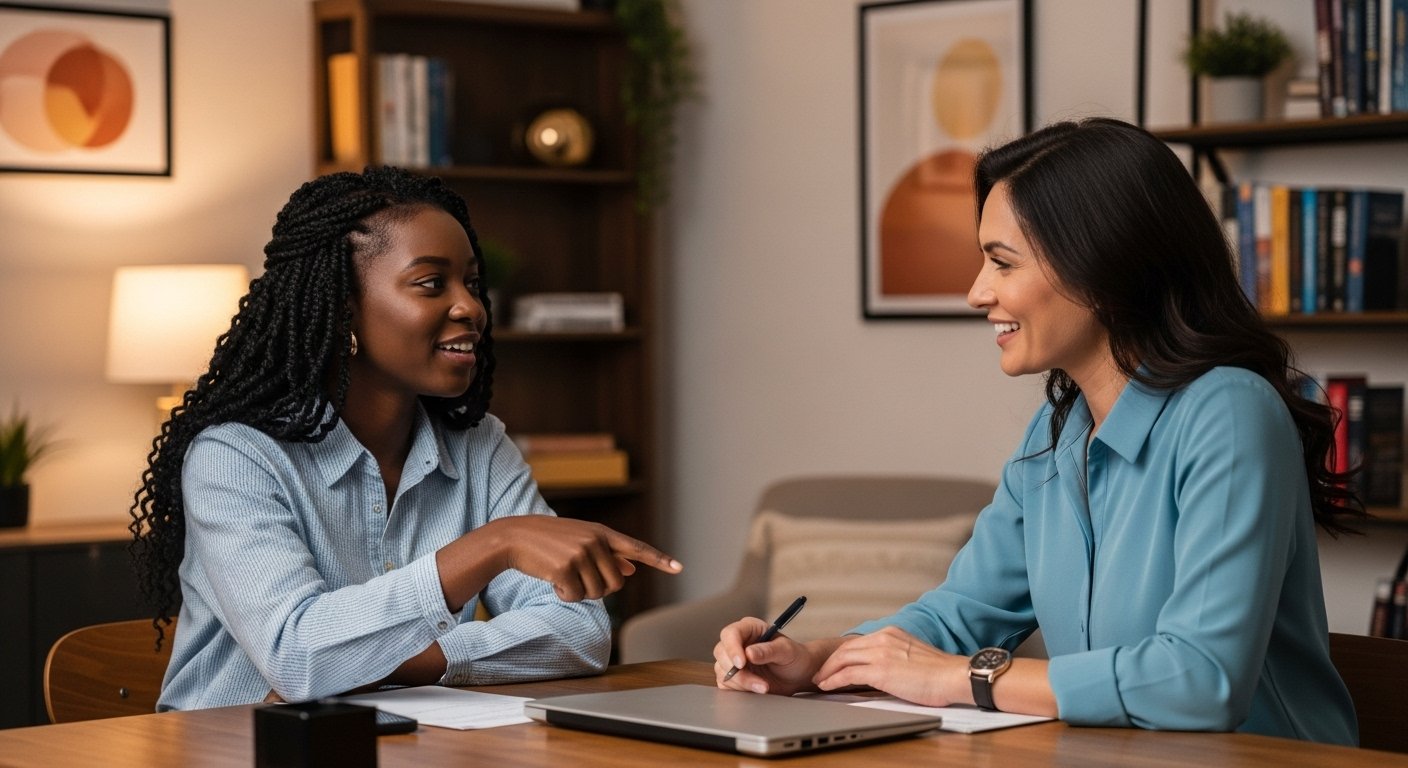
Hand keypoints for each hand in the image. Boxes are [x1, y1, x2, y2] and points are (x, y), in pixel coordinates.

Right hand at [490, 516, 681, 601]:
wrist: (514, 536)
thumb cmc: (549, 541)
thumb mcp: (581, 541)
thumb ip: (607, 555)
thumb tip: (631, 571)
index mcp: (602, 533)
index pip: (636, 548)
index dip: (658, 559)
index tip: (679, 567)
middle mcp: (595, 541)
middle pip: (615, 584)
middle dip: (598, 589)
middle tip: (577, 576)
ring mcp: (580, 554)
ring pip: (596, 594)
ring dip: (579, 592)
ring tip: (562, 573)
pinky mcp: (564, 568)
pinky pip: (575, 597)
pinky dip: (564, 595)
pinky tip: (552, 580)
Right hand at [713, 617, 838, 695]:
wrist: (798, 674)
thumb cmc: (795, 657)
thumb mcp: (787, 651)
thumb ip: (769, 650)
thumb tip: (749, 653)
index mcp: (750, 628)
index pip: (730, 633)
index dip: (732, 648)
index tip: (741, 663)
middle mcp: (738, 642)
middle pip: (721, 652)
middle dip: (737, 671)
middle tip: (758, 681)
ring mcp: (733, 659)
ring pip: (722, 670)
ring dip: (741, 682)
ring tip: (763, 687)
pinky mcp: (733, 675)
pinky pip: (725, 683)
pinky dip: (739, 689)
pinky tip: (756, 689)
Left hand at [812, 626, 964, 705]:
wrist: (954, 676)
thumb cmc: (940, 672)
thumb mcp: (912, 655)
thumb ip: (895, 656)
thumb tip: (883, 670)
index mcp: (891, 633)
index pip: (858, 642)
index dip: (842, 654)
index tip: (834, 664)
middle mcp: (883, 638)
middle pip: (846, 649)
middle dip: (830, 662)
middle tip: (821, 673)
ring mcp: (880, 653)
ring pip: (843, 659)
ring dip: (828, 671)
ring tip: (820, 682)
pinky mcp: (880, 670)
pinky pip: (848, 674)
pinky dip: (834, 680)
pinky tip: (828, 687)